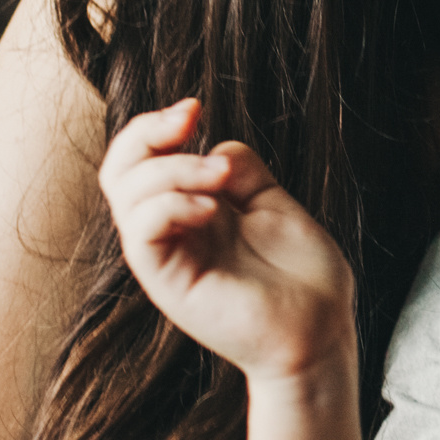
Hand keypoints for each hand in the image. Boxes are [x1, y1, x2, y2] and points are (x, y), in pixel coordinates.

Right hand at [99, 98, 354, 379]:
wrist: (322, 331)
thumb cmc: (305, 278)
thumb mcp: (273, 205)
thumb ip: (242, 171)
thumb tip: (214, 146)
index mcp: (192, 211)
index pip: (142, 160)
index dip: (156, 126)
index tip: (195, 108)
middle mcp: (172, 232)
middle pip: (118, 172)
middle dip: (144, 133)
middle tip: (189, 120)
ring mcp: (167, 258)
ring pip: (125, 195)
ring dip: (171, 169)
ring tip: (221, 179)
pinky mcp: (170, 283)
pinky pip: (142, 232)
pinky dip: (170, 204)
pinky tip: (211, 209)